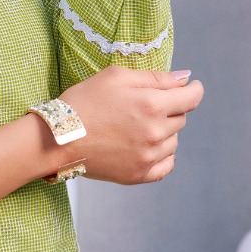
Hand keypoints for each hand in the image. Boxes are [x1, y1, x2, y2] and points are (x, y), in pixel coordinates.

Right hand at [59, 65, 203, 184]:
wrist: (56, 138)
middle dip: (170, 109)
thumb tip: (185, 78)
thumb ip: (155, 77)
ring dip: (164, 132)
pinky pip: (166, 165)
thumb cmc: (84, 101)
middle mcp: (155, 132)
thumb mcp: (116, 77)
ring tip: (137, 126)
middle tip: (145, 105)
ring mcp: (148, 156)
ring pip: (173, 141)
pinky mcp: (138, 174)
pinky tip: (147, 147)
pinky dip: (163, 155)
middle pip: (180, 118)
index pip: (191, 97)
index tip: (191, 86)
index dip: (193, 89)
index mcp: (152, 105)